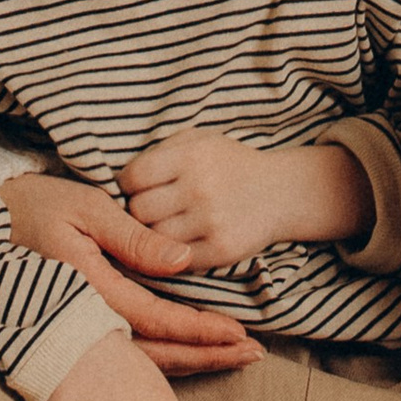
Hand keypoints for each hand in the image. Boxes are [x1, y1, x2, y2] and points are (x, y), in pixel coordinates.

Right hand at [0, 171, 263, 377]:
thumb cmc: (37, 207)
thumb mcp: (86, 208)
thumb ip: (133, 237)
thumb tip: (182, 261)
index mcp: (87, 288)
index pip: (154, 317)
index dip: (198, 328)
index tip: (238, 332)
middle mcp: (85, 319)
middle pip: (155, 350)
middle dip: (206, 355)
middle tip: (253, 355)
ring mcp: (81, 328)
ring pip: (144, 356)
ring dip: (192, 358)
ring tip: (236, 357)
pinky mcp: (80, 326)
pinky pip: (128, 349)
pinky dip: (165, 352)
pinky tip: (193, 352)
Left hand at [117, 129, 369, 269]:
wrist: (281, 192)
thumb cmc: (230, 164)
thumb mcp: (199, 140)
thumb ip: (161, 152)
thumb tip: (120, 178)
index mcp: (191, 155)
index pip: (132, 177)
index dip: (128, 186)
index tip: (137, 190)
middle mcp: (200, 187)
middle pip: (138, 211)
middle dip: (139, 212)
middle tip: (149, 211)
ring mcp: (211, 220)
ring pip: (154, 238)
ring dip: (154, 235)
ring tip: (166, 225)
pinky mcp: (221, 249)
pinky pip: (176, 259)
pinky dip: (172, 253)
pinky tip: (180, 242)